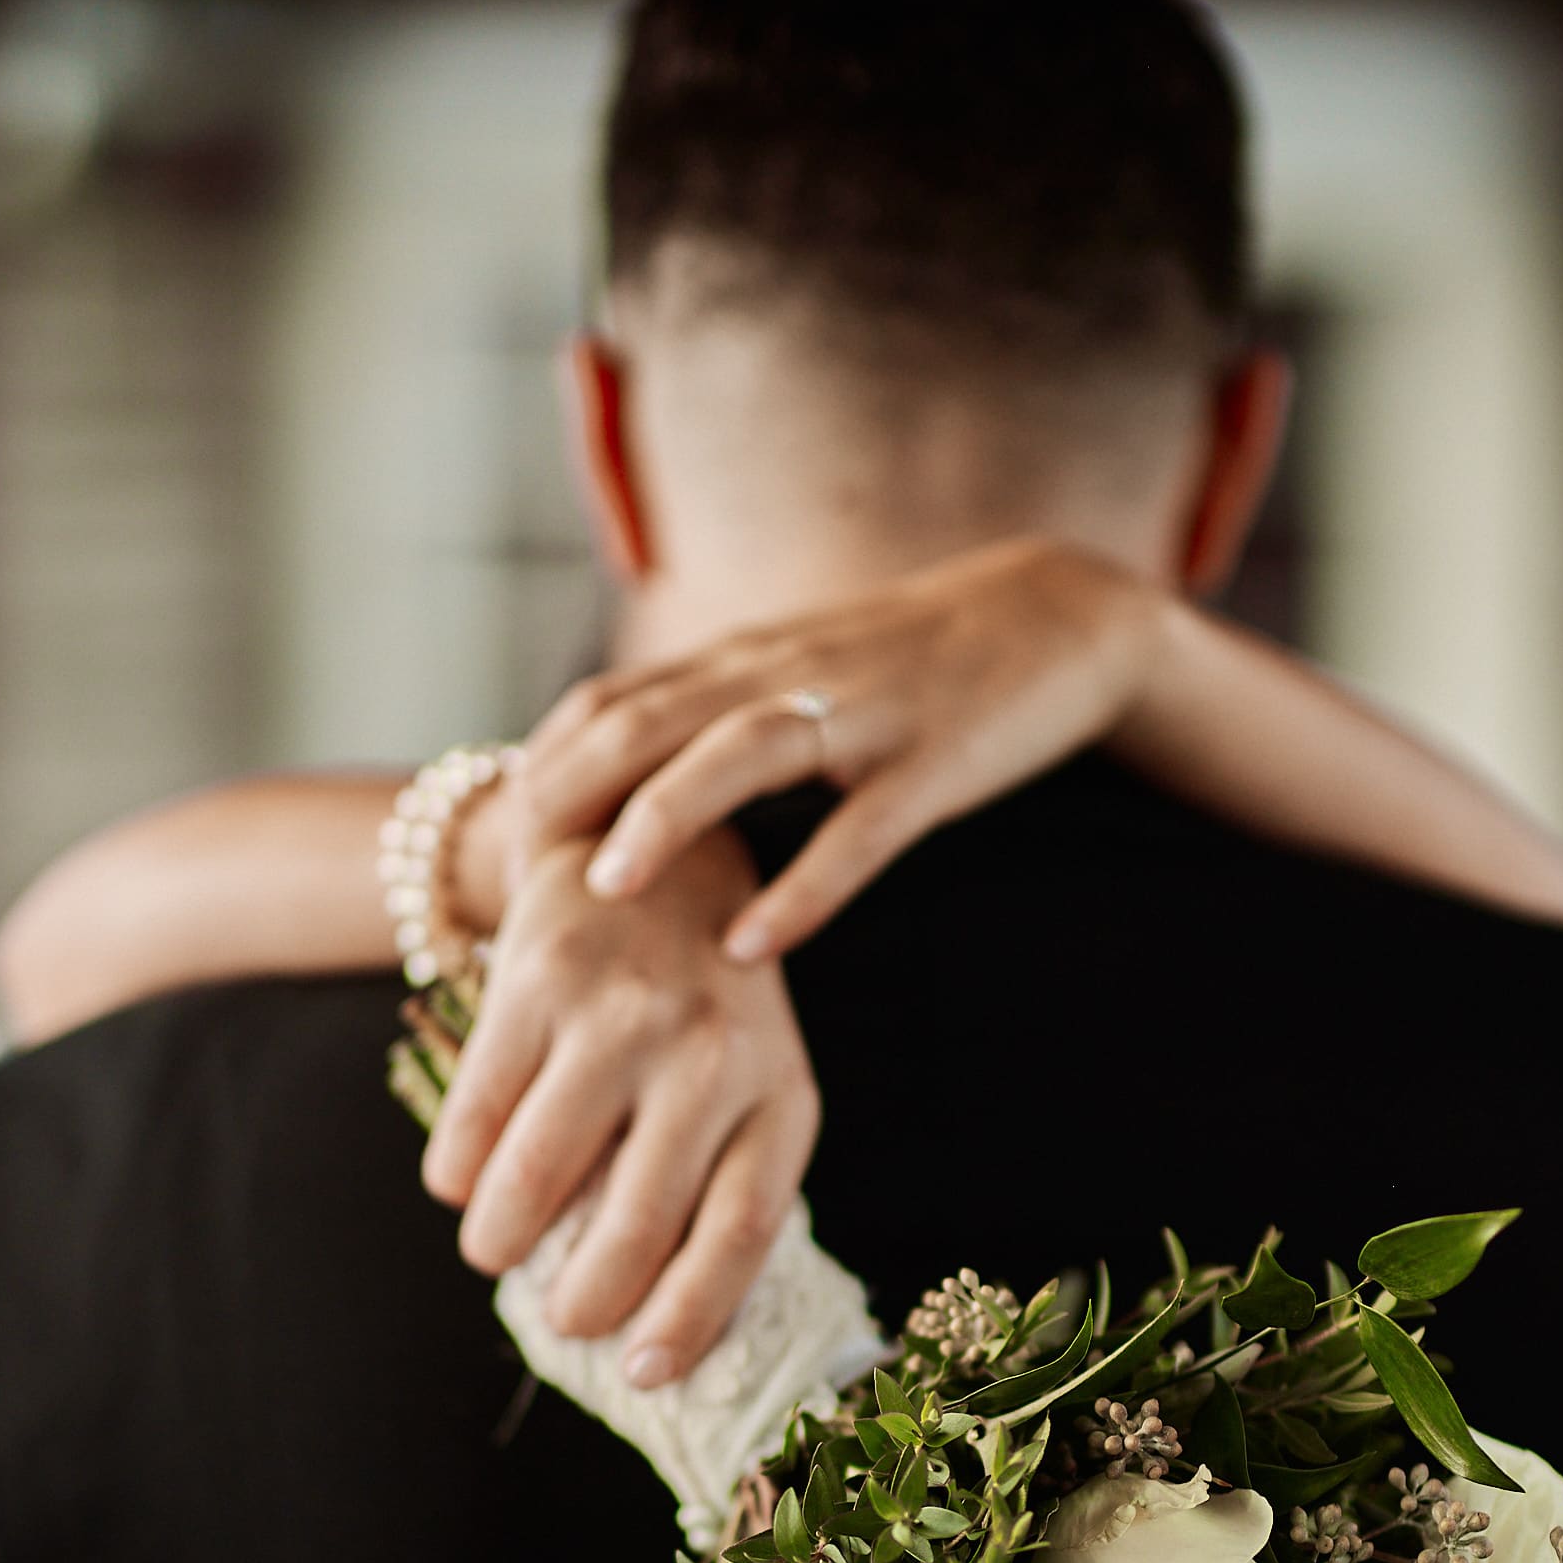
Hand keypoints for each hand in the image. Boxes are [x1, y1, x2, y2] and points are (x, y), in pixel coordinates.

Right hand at [422, 829, 819, 1373]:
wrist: (664, 854)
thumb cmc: (710, 1009)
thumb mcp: (752, 1084)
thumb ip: (717, 1183)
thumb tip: (651, 1327)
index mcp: (780, 1094)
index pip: (741, 1232)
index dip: (689, 1317)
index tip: (642, 1373)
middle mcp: (709, 1053)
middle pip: (638, 1219)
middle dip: (584, 1296)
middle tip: (560, 1319)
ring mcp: (622, 1012)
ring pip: (538, 1172)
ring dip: (501, 1239)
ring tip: (496, 1252)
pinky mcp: (538, 976)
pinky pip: (476, 1111)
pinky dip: (459, 1169)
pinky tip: (465, 1182)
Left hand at [498, 536, 1165, 963]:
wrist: (1058, 617)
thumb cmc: (917, 666)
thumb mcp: (802, 675)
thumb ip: (719, 720)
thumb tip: (625, 788)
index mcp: (747, 661)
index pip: (616, 700)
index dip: (552, 762)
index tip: (505, 838)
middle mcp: (786, 677)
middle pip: (652, 718)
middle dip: (575, 790)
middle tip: (519, 871)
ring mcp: (861, 718)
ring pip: (741, 755)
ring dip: (667, 818)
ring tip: (611, 888)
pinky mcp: (932, 765)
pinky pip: (858, 833)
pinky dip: (802, 889)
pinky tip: (753, 946)